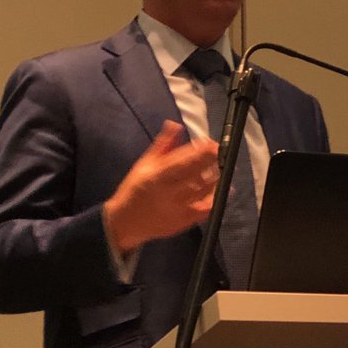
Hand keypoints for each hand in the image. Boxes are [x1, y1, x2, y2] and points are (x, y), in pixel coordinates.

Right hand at [103, 121, 219, 253]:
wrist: (125, 223)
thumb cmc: (135, 189)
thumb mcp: (144, 164)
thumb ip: (163, 144)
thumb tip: (175, 124)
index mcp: (158, 176)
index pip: (184, 162)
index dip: (201, 153)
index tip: (213, 144)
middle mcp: (169, 193)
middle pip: (197, 175)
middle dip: (213, 162)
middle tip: (222, 154)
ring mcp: (178, 209)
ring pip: (205, 191)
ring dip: (216, 178)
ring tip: (221, 168)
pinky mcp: (184, 222)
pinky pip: (206, 209)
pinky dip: (216, 197)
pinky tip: (223, 188)